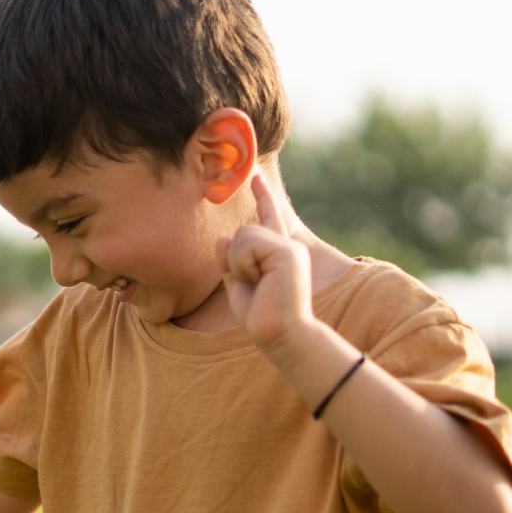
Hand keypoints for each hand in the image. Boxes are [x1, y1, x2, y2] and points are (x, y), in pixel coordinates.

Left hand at [216, 172, 314, 352]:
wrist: (280, 336)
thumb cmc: (260, 317)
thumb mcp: (237, 286)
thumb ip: (229, 262)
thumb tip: (222, 238)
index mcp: (278, 253)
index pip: (268, 218)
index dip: (263, 196)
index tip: (255, 176)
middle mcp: (287, 246)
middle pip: (242, 231)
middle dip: (234, 260)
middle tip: (252, 285)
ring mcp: (289, 248)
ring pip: (243, 236)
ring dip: (239, 264)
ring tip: (257, 284)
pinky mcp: (286, 252)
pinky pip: (248, 245)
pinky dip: (244, 265)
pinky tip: (260, 281)